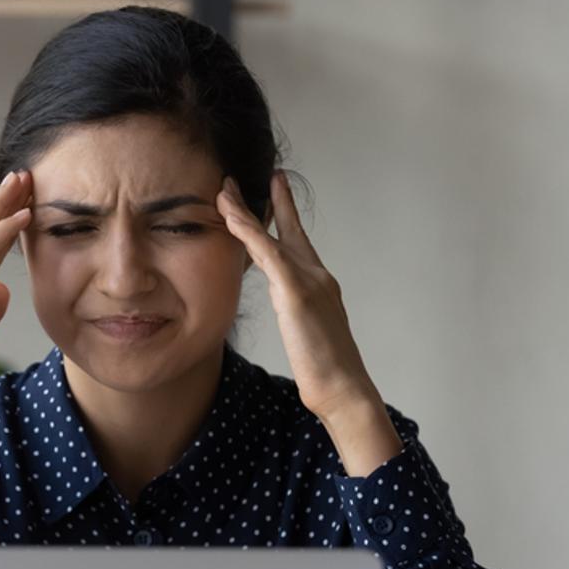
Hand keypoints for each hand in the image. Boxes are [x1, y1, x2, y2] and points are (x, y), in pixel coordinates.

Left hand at [217, 171, 402, 474]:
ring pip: (271, 237)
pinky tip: (230, 216)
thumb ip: (297, 313)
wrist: (345, 389)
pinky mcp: (298, 293)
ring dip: (244, 212)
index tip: (272, 193)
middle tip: (244, 179)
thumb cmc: (327, 372)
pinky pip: (267, 253)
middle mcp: (317, 275)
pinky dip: (248, 231)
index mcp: (319, 285)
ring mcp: (310, 281)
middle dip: (267, 201)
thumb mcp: (307, 335)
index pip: (297, 244)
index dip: (283, 217)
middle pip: (286, 230)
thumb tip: (288, 309)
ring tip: (223, 191)